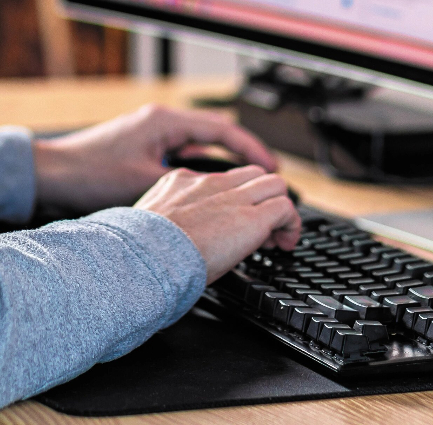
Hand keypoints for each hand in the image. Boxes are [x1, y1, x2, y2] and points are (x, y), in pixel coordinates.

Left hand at [32, 103, 278, 210]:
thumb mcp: (144, 183)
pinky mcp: (141, 151)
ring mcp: (150, 136)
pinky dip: (198, 170)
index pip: (223, 130)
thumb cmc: (88, 175)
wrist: (50, 176)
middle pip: (215, 134)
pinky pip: (181, 157)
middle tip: (268, 179)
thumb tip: (219, 198)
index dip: (253, 150)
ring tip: (244, 187)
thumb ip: (184, 186)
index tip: (273, 169)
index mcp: (165, 122)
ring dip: (221, 164)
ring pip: (198, 146)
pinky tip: (206, 192)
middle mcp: (160, 123)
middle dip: (243, 156)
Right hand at [134, 165, 301, 279]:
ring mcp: (232, 197)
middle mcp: (209, 184)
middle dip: (262, 198)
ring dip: (280, 208)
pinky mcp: (251, 217)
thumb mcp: (152, 224)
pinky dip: (292, 223)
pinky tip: (286, 243)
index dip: (236, 199)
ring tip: (279, 236)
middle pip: (252, 174)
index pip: (222, 180)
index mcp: (180, 182)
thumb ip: (170, 220)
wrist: (144, 258)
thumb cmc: (140, 251)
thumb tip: (186, 237)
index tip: (235, 222)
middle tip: (263, 229)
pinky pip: (285, 207)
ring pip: (274, 183)